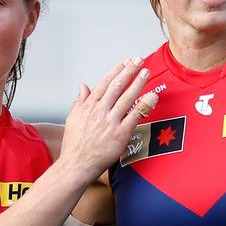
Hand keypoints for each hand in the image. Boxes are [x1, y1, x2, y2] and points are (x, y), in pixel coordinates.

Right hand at [60, 58, 157, 181]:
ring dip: (138, 83)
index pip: (105, 82)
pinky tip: (152, 96)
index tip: (126, 61)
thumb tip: (83, 86)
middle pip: (118, 86)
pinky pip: (135, 116)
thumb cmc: (75, 144)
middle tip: (139, 60)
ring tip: (146, 72)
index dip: (117, 70)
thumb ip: (80, 101)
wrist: (76, 164)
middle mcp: (100, 110)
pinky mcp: (120, 134)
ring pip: (127, 97)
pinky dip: (144, 104)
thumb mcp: (73, 118)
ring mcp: (111, 122)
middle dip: (130, 71)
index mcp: (89, 105)